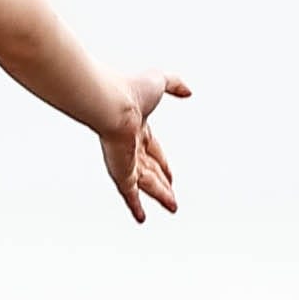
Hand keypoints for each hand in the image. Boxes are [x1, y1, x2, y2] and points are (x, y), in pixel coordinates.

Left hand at [100, 70, 189, 223]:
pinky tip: (141, 218)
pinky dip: (135, 205)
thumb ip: (174, 84)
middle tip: (173, 196)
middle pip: (150, 169)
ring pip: (146, 183)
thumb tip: (189, 91)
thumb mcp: (159, 81)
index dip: (163, 162)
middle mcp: (129, 145)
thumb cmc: (128, 88)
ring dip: (161, 195)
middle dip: (163, 183)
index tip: (171, 174)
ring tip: (173, 207)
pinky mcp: (120, 171)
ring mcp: (124, 159)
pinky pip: (129, 193)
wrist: (110, 102)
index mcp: (136, 126)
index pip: (153, 149)